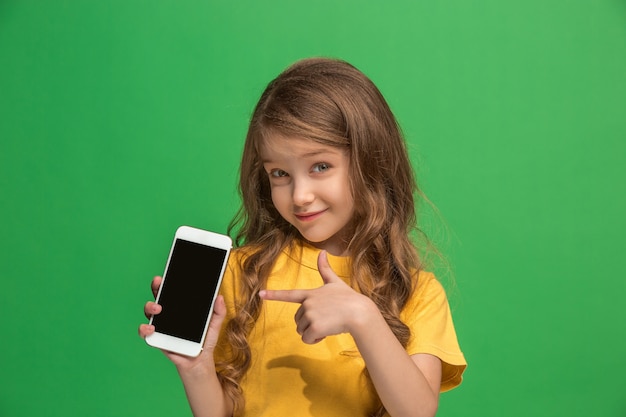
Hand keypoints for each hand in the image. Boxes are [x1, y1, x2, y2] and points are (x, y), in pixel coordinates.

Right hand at [138, 276, 226, 371]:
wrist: (200, 362)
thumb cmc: (205, 342)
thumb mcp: (214, 325)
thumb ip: (219, 312)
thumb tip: (219, 297)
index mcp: (181, 308)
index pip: (173, 291)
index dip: (168, 281)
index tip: (168, 271)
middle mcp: (168, 315)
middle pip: (159, 297)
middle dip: (156, 287)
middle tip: (159, 282)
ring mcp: (162, 326)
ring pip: (149, 312)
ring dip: (150, 306)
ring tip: (158, 308)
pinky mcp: (158, 339)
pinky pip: (146, 333)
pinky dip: (144, 330)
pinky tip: (151, 328)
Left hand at [259, 251, 375, 343]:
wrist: (360, 312)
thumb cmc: (349, 298)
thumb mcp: (335, 282)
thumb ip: (325, 269)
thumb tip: (323, 251)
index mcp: (310, 294)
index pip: (289, 294)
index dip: (274, 295)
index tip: (260, 294)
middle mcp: (307, 304)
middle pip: (298, 320)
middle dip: (309, 324)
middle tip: (326, 319)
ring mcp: (310, 315)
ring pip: (302, 331)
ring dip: (312, 333)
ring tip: (328, 325)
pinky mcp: (314, 327)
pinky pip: (307, 339)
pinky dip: (315, 340)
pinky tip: (326, 333)